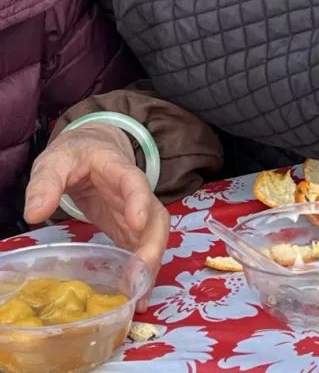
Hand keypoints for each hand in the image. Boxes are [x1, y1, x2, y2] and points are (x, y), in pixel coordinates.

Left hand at [24, 124, 168, 299]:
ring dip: (152, 265)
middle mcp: (135, 192)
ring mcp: (135, 211)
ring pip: (154, 236)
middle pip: (156, 217)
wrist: (91, 149)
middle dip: (153, 246)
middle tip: (140, 277)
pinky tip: (137, 295)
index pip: (135, 182)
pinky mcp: (128, 227)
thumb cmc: (74, 154)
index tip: (136, 224)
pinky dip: (143, 271)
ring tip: (141, 297)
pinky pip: (142, 248)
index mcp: (118, 168)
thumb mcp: (55, 161)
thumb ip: (45, 183)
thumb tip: (34, 214)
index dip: (139, 202)